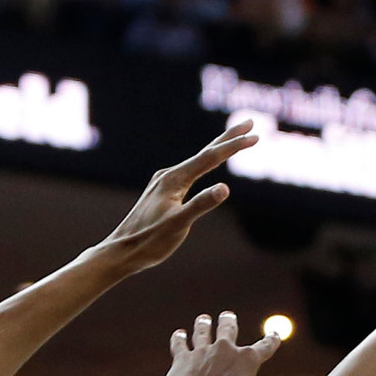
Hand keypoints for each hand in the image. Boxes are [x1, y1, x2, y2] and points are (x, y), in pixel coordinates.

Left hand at [92, 127, 256, 273]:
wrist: (121, 251)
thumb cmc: (150, 241)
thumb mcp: (179, 225)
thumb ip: (201, 205)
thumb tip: (224, 188)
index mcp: (174, 179)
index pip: (209, 158)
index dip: (233, 147)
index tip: (254, 136)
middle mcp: (168, 175)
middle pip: (204, 153)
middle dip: (228, 138)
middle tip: (249, 124)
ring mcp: (164, 182)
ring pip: (197, 162)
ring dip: (217, 150)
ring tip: (232, 141)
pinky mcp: (162, 192)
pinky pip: (189, 172)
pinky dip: (204, 165)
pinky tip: (203, 167)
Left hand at [163, 312, 309, 375]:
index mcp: (247, 360)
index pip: (265, 346)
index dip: (272, 340)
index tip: (275, 336)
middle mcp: (225, 349)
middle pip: (228, 329)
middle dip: (229, 321)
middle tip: (228, 316)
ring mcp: (202, 351)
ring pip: (203, 331)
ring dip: (204, 324)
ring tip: (204, 319)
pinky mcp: (182, 358)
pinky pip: (180, 343)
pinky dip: (180, 339)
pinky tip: (179, 335)